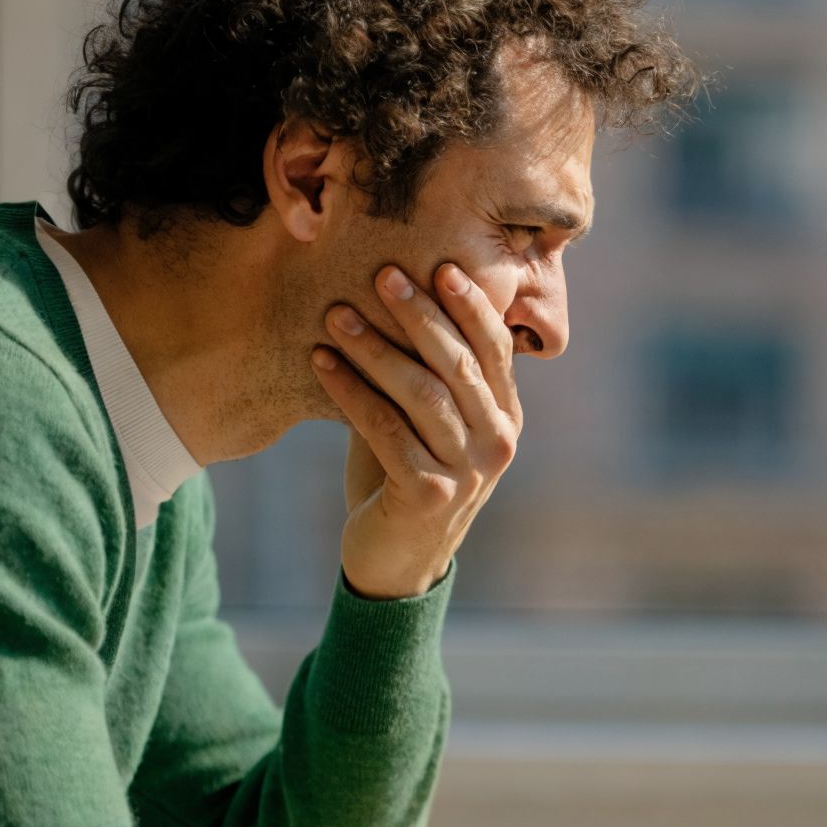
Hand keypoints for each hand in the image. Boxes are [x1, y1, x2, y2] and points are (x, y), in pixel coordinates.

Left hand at [311, 262, 521, 599]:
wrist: (396, 562)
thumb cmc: (406, 477)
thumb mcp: (428, 422)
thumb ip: (428, 375)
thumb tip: (395, 297)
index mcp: (506, 418)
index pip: (496, 349)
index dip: (471, 306)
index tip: (441, 264)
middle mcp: (498, 442)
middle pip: (458, 363)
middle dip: (419, 314)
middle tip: (383, 275)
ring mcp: (467, 471)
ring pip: (422, 393)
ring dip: (375, 349)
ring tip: (337, 316)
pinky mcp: (428, 494)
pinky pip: (385, 428)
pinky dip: (350, 391)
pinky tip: (321, 363)